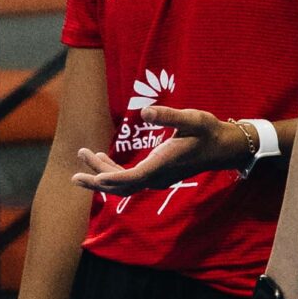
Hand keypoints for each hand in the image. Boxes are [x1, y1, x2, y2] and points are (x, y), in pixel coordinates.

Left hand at [74, 107, 251, 195]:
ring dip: (103, 174)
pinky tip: (104, 159)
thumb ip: (168, 116)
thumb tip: (144, 112)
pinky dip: (114, 173)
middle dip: (97, 180)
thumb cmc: (208, 131)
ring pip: (124, 185)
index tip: (90, 177)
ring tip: (86, 155)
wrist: (223, 147)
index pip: (130, 179)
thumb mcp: (191, 118)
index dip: (109, 179)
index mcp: (162, 165)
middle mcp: (157, 177)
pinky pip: (130, 180)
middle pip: (121, 187)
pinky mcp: (157, 176)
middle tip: (74, 175)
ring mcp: (157, 179)